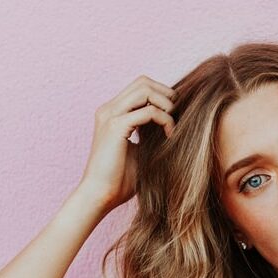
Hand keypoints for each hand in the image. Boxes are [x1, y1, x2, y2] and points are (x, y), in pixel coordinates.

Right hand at [77, 75, 176, 212]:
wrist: (99, 195)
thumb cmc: (119, 180)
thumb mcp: (140, 151)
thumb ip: (150, 134)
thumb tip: (174, 125)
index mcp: (112, 113)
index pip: (140, 88)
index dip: (161, 95)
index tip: (174, 116)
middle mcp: (109, 109)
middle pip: (143, 82)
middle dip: (166, 95)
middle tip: (178, 116)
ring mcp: (111, 116)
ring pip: (145, 90)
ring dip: (166, 104)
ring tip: (173, 124)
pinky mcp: (115, 126)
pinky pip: (148, 111)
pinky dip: (164, 120)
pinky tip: (169, 135)